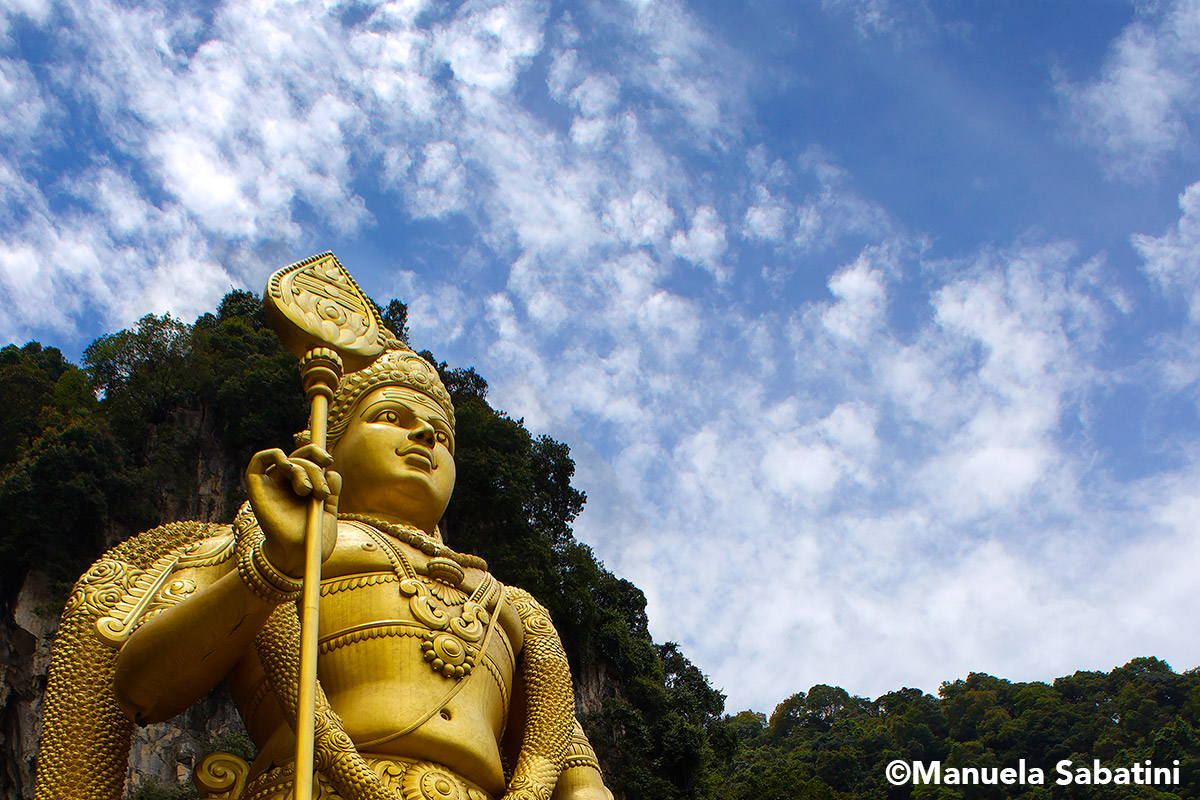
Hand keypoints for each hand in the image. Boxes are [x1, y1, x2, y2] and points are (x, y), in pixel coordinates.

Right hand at [245, 444, 340, 577]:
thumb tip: (332, 472)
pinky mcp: (256, 489)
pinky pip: (258, 461)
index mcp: (303, 488)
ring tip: (309, 492)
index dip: (317, 453)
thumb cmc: (312, 539)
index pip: (308, 459)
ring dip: (303, 470)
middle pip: (299, 459)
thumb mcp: (328, 512)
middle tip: (322, 491)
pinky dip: (272, 455)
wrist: (298, 557)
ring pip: (287, 461)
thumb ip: (331, 491)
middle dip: (315, 469)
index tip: (329, 461)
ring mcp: (272, 486)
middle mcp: (286, 485)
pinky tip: (286, 464)